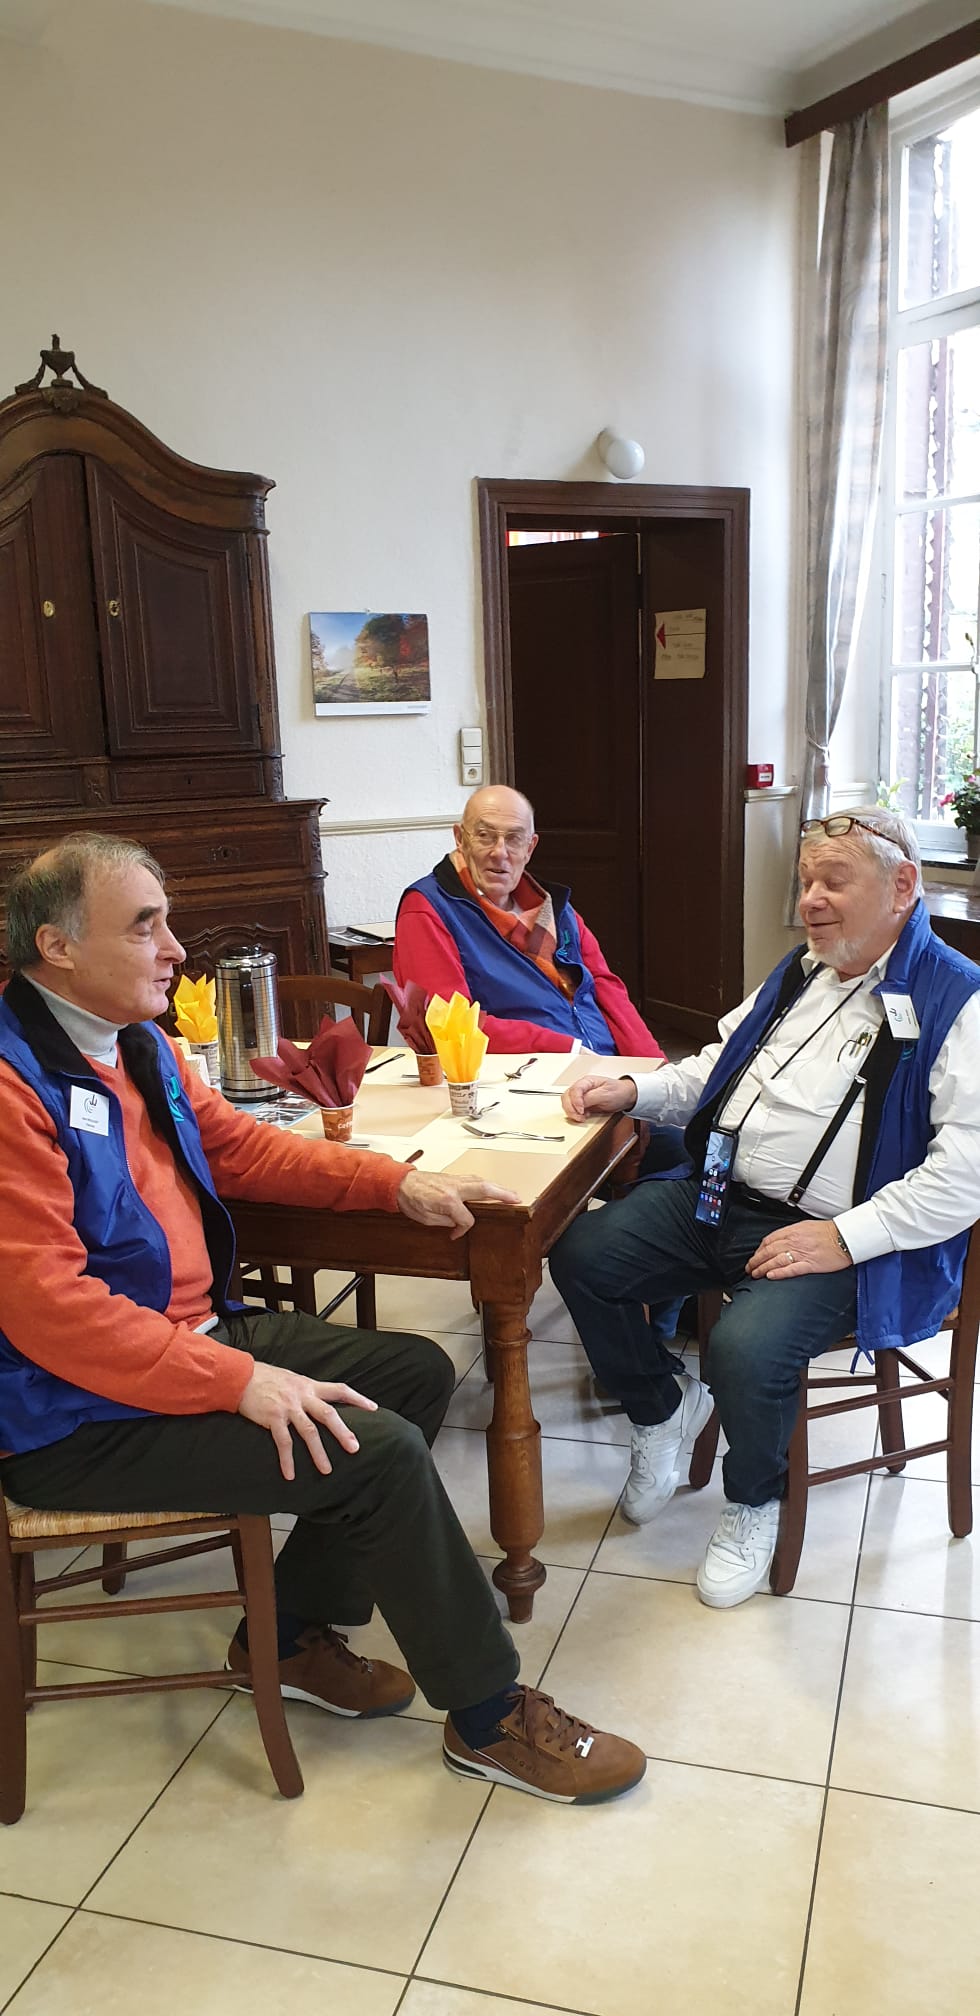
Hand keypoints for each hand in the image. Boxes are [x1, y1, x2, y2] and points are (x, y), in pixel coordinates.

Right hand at [238, 1362, 377, 1480]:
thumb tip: (319, 1402)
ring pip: (309, 1432)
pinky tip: (290, 1475)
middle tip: (355, 1448)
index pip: (340, 1390)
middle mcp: (302, 1395)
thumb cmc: (266, 1378)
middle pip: (328, 1414)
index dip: (357, 1399)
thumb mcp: (292, 1379)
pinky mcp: (273, 1418)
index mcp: (309, 1386)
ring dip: (318, 1452)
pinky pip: (283, 1442)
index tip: (373, 1408)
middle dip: (343, 1432)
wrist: (240, 1376)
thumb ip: (306, 1391)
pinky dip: (287, 1460)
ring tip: (327, 1470)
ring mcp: (288, 1407)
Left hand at [397, 1169, 519, 1239]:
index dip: (463, 1229)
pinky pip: (474, 1179)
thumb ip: (446, 1221)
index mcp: (447, 1200)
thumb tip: (458, 1225)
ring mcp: (454, 1179)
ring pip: (481, 1181)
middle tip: (517, 1199)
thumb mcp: (426, 1218)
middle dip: (503, 1194)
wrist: (399, 1183)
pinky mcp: (453, 1176)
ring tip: (511, 1194)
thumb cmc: (409, 1199)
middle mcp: (454, 1187)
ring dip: (498, 1188)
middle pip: (484, 1189)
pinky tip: (491, 1187)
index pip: (466, 1218)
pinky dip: (485, 1184)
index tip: (457, 1233)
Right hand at [562, 1074, 637, 1122]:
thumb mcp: (606, 1094)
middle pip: (567, 1097)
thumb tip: (579, 1104)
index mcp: (587, 1081)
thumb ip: (591, 1098)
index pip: (575, 1089)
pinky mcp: (583, 1104)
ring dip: (571, 1112)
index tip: (581, 1110)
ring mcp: (581, 1096)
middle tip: (579, 1117)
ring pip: (567, 1103)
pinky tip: (582, 1117)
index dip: (576, 1101)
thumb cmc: (618, 1091)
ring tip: (581, 1118)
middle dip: (570, 1108)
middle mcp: (582, 1088)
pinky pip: (572, 1109)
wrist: (625, 1096)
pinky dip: (574, 1114)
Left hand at [746, 1220, 852, 1279]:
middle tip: (749, 1268)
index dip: (759, 1249)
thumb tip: (780, 1239)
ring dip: (763, 1268)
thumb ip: (792, 1233)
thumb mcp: (806, 1226)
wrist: (845, 1237)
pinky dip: (779, 1273)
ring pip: (776, 1261)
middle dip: (756, 1260)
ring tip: (755, 1274)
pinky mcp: (810, 1264)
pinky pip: (791, 1269)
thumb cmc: (828, 1232)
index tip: (755, 1256)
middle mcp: (794, 1242)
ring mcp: (802, 1253)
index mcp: (793, 1231)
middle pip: (769, 1251)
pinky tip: (771, 1276)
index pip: (769, 1240)